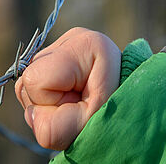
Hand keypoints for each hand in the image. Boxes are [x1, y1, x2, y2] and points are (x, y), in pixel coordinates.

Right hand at [15, 27, 120, 149]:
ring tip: (79, 104)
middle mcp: (71, 39)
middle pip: (28, 81)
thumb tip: (32, 115)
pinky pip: (36, 85)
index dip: (54, 104)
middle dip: (51, 105)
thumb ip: (54, 127)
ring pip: (29, 85)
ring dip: (51, 104)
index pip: (35, 80)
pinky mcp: (60, 57)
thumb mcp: (90, 123)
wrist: (137, 104)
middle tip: (81, 108)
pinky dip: (51, 100)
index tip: (84, 106)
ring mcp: (64, 45)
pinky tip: (72, 99)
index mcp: (84, 44)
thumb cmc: (119, 113)